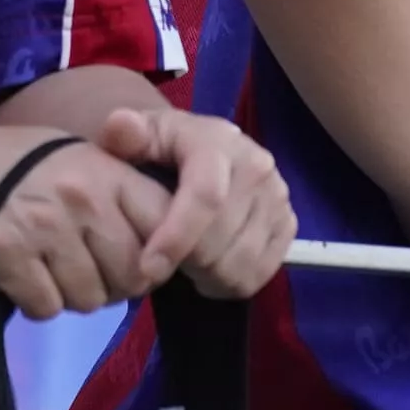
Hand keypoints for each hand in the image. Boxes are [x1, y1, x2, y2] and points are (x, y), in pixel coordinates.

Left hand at [78, 98, 297, 300]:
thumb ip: (123, 135)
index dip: (176, 237)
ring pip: (241, 262)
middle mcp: (257, 165)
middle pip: (221, 238)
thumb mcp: (137, 137)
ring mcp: (277, 195)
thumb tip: (121, 127)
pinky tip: (210, 269)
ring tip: (186, 264)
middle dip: (185, 261)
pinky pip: (261, 273)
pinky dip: (231, 282)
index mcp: (217, 142)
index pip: (206, 196)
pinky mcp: (288, 222)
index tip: (147, 268)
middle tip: (163, 262)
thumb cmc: (162, 152)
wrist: (200, 152)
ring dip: (207, 275)